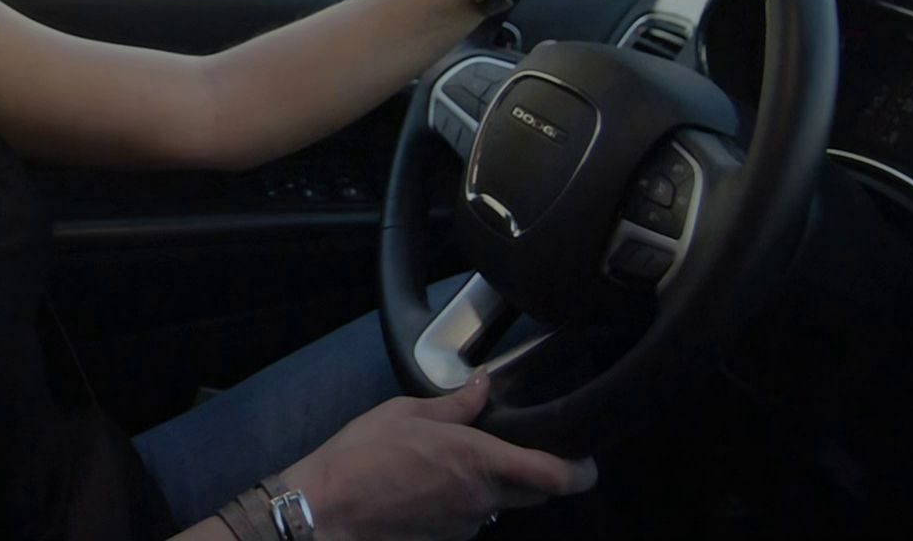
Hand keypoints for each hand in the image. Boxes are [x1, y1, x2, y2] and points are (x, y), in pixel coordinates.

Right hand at [279, 369, 597, 540]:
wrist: (326, 511)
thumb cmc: (361, 457)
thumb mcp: (405, 413)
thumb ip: (454, 405)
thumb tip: (482, 386)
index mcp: (479, 461)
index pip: (554, 476)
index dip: (580, 471)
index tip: (587, 459)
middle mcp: (482, 501)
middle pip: (535, 494)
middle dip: (538, 474)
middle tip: (519, 448)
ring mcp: (464, 526)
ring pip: (499, 505)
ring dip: (490, 486)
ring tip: (450, 462)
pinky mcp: (445, 540)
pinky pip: (468, 517)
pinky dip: (460, 500)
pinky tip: (426, 484)